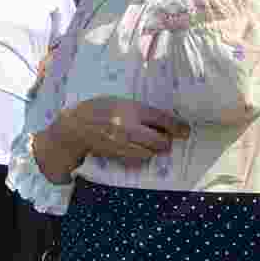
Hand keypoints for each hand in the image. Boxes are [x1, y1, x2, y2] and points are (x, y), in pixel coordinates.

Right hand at [61, 97, 189, 166]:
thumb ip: (137, 110)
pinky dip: (142, 155)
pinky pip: (138, 159)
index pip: (162, 119)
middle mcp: (129, 127)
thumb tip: (160, 122)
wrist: (74, 128)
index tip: (185, 130)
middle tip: (166, 138)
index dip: (177, 126)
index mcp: (130, 109)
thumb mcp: (117, 101)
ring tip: (151, 144)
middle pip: (161, 140)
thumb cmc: (96, 109)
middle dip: (166, 141)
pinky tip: (137, 149)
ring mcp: (123, 143)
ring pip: (151, 152)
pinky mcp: (118, 155)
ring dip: (154, 149)